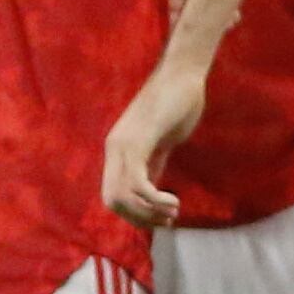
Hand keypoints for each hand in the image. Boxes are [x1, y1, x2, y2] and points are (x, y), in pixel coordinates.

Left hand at [101, 62, 206, 232]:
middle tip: (166, 219)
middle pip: (112, 201)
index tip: (159, 217)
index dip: (134, 214)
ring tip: (172, 211)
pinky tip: (173, 201)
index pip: (111, 195)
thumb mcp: (161, 141)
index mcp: (117, 149)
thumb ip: (152, 162)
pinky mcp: (139, 142)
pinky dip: (154, 200)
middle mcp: (114, 148)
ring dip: (149, 213)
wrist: (182, 75)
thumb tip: (149, 188)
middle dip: (140, 218)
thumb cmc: (177, 103)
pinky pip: (138, 184)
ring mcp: (124, 145)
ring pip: (122, 197)